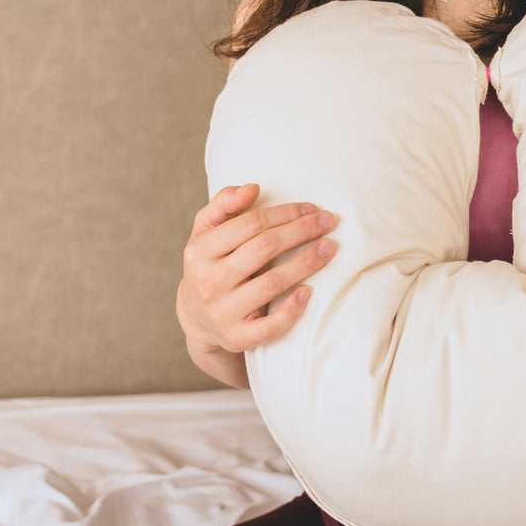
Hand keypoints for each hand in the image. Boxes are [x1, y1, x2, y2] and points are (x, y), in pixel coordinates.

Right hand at [177, 183, 336, 371]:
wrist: (196, 319)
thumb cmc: (209, 264)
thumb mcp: (205, 232)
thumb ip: (224, 204)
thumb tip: (252, 188)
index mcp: (199, 250)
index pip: (250, 223)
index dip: (285, 213)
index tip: (311, 208)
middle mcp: (208, 281)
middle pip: (264, 248)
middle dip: (301, 231)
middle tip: (328, 222)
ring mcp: (223, 312)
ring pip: (272, 283)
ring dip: (306, 263)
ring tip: (329, 249)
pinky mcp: (237, 338)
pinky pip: (270, 326)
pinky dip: (292, 309)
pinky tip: (310, 292)